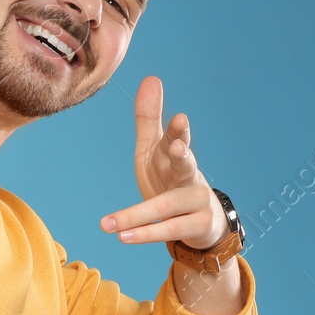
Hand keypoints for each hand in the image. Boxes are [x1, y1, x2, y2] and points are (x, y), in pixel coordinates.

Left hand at [99, 75, 226, 249]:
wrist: (201, 220)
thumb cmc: (171, 178)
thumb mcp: (155, 149)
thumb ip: (150, 118)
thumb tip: (152, 78)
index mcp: (176, 155)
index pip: (176, 140)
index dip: (178, 131)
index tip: (180, 119)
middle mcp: (190, 176)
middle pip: (187, 166)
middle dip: (183, 155)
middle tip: (179, 146)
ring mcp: (196, 202)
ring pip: (168, 207)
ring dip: (139, 216)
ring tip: (113, 224)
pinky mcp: (197, 226)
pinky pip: (169, 230)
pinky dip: (145, 234)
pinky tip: (123, 236)